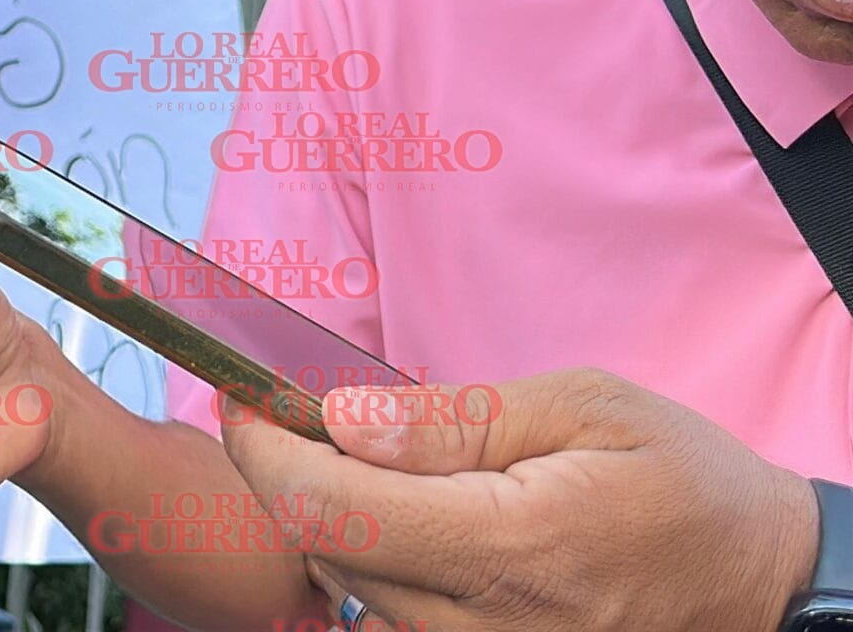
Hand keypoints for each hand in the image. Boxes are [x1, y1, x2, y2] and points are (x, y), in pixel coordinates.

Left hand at [225, 369, 818, 631]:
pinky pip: (390, 624)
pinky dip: (372, 570)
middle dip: (289, 477)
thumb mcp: (583, 409)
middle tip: (299, 419)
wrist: (766, 582)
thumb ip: (451, 422)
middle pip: (324, 552)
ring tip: (368, 469)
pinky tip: (403, 527)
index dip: (263, 452)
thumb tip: (340, 418)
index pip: (330, 509)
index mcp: (512, 547)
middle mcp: (489, 626)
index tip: (245, 401)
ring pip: (348, 592)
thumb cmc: (682, 482)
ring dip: (330, 525)